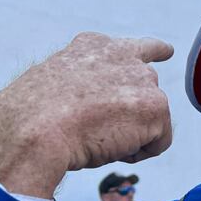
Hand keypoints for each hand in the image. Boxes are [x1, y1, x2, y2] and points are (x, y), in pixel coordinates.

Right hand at [0, 32, 174, 197]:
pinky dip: (138, 154)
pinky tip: (111, 148)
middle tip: (94, 129)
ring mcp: (142, 78)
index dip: (152, 51)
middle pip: (147, 88)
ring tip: (95, 137)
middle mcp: (123, 55)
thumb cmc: (34, 118)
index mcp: (94, 46)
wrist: (36, 128)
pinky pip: (158, 142)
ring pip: (149, 119)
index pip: (134, 46)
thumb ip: (84, 89)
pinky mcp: (155, 106)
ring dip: (128, 136)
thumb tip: (97, 114)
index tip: (165, 51)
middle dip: (134, 113)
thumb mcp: (56, 89)